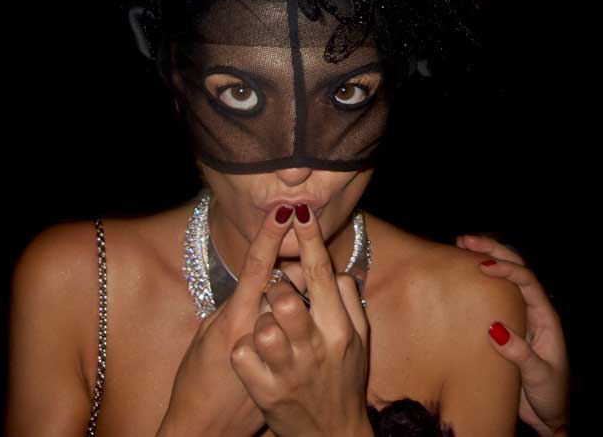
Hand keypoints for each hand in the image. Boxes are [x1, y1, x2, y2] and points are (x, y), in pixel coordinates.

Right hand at [157, 204, 293, 436]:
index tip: (283, 210)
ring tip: (294, 305)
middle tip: (290, 274)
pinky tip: (302, 329)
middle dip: (294, 270)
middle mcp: (261, 335)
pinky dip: (310, 323)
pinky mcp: (295, 371)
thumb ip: (233, 305)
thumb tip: (257, 279)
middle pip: (289, 282)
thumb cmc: (197, 381)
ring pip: (303, 306)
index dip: (270, 236)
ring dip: (303, 296)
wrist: (208, 433)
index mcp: (234, 322)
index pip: (257, 268)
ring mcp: (282, 356)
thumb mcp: (207, 336)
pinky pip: (311, 334)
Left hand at [231, 205, 373, 436]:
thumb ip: (348, 300)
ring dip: (260, 322)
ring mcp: (288, 373)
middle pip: (284, 295)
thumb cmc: (344, 380)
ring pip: (261, 324)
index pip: (321, 274)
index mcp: (340, 330)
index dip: (308, 238)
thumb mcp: (359, 342)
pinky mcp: (264, 393)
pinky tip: (255, 358)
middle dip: (276, 287)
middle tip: (278, 296)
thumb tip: (333, 266)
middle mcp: (315, 349)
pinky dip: (245, 350)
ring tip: (269, 332)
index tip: (296, 210)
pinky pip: (242, 353)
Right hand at [456, 234, 569, 436]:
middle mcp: (532, 309)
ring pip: (504, 277)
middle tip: (465, 240)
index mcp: (545, 316)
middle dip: (492, 250)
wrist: (550, 416)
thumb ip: (521, 354)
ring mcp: (519, 315)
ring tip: (460, 245)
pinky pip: (493, 295)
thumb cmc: (551, 396)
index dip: (507, 269)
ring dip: (485, 257)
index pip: (527, 281)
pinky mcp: (506, 324)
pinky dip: (479, 278)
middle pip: (516, 268)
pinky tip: (463, 271)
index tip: (483, 266)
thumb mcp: (539, 376)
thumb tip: (494, 328)